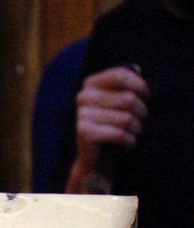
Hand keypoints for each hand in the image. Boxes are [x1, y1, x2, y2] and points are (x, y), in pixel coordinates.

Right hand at [67, 66, 146, 189]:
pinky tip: (129, 142)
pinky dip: (129, 140)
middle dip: (141, 112)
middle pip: (128, 99)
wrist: (94, 159)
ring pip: (126, 118)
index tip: (146, 96)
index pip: (120, 75)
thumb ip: (124, 86)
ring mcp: (82, 115)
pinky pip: (119, 133)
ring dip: (137, 128)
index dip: (140, 85)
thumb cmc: (111, 126)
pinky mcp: (85, 132)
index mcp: (90, 84)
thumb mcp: (117, 103)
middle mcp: (83, 97)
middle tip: (141, 120)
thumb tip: (137, 68)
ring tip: (135, 132)